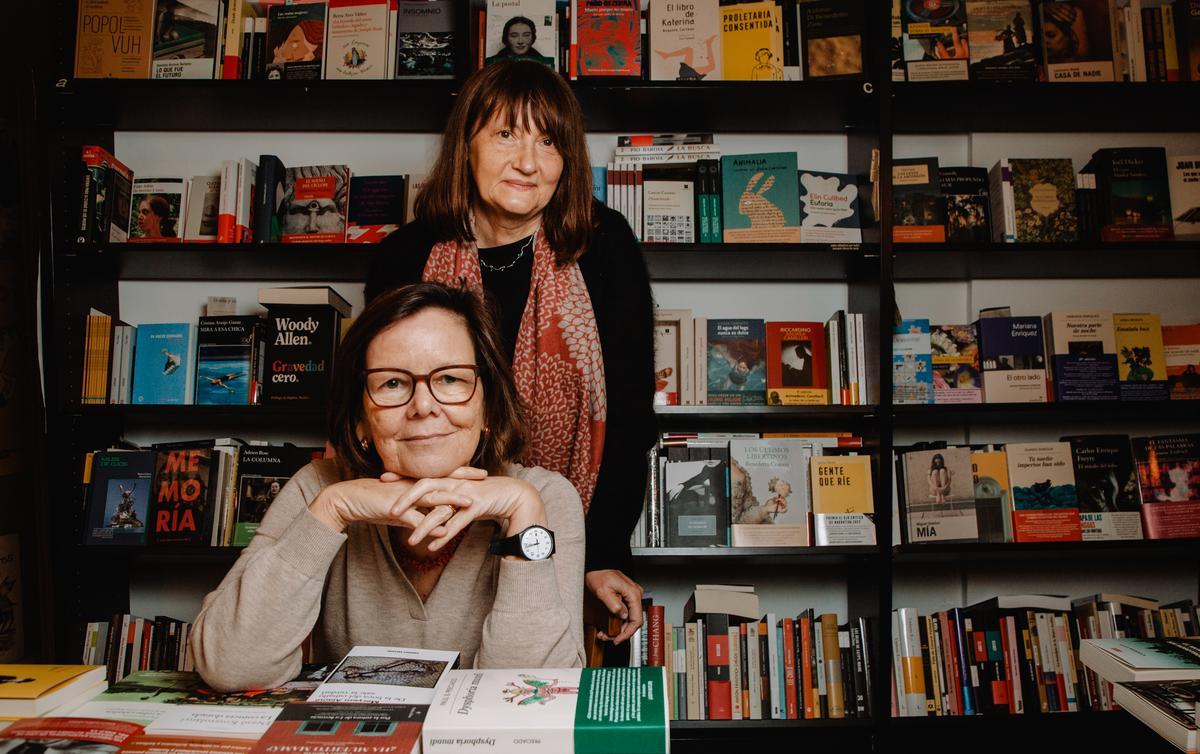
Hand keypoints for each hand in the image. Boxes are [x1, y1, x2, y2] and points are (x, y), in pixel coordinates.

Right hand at [308, 466, 484, 532]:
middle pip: (443, 480)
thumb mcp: (399, 509)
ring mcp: (404, 497)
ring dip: (452, 499)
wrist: (348, 500)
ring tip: (470, 503)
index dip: (461, 473)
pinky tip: (442, 532)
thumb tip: (433, 525)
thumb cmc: (374, 504)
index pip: (442, 475)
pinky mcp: (395, 509)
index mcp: (415, 483)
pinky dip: (429, 525)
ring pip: (432, 497)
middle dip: (464, 478)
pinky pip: (415, 518)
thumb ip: (417, 515)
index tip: (479, 472)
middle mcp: (412, 486)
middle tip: (484, 477)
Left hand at [394, 475, 545, 551]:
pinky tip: (433, 547)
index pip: (422, 476)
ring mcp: (465, 495)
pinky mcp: (477, 507)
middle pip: (426, 487)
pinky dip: (445, 536)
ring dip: (424, 526)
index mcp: (449, 479)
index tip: (383, 479)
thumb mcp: (461, 494)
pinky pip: (457, 524)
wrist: (513, 494)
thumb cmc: (485, 495)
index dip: (403, 477)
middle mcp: (455, 484)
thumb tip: (427, 501)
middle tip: (389, 510)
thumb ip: (444, 497)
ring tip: (410, 541)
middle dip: (406, 498)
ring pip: (440, 510)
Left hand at [586, 569, 643, 644]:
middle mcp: (635, 595)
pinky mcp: (626, 598)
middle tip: (608, 638)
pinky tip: (608, 625)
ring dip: (618, 628)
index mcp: (633, 593)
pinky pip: (625, 612)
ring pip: (628, 618)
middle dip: (620, 632)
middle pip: (632, 621)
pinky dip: (617, 621)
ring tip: (605, 633)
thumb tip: (622, 616)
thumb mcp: (603, 591)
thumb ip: (614, 605)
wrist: (595, 566)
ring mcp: (631, 596)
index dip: (628, 633)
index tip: (618, 639)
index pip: (637, 620)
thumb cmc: (599, 575)